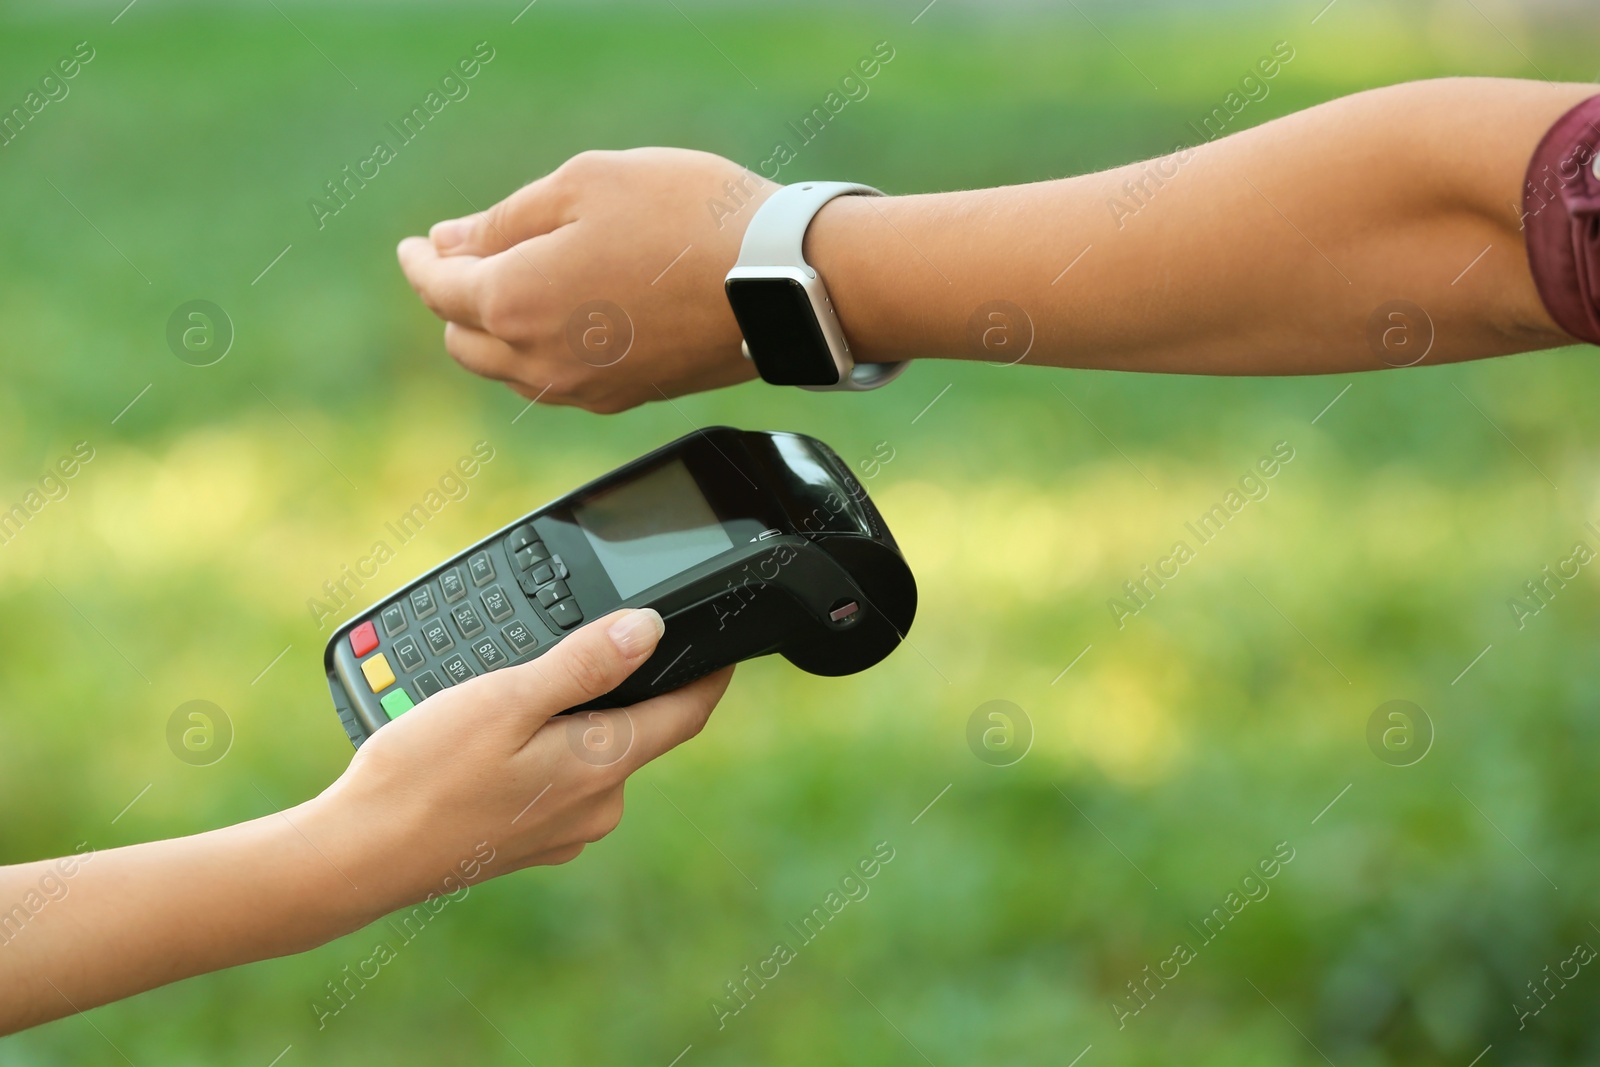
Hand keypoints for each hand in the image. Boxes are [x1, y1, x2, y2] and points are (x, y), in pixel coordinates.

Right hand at [309, 607, 730, 912]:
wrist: (360, 856)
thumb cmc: (425, 776)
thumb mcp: (508, 699)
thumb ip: (585, 663)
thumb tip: (649, 630)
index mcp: (603, 766)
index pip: (688, 712)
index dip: (708, 670)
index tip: (719, 639)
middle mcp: (598, 808)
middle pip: (638, 729)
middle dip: (618, 687)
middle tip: (575, 646)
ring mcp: (566, 831)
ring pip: (593, 755)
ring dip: (572, 719)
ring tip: (514, 692)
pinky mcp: (533, 842)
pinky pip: (558, 781)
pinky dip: (542, 751)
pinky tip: (493, 740)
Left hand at [397, 148, 775, 412]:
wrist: (777, 280)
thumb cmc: (688, 220)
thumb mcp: (584, 184)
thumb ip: (505, 219)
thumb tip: (451, 242)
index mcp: (515, 302)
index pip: (438, 289)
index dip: (420, 262)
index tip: (418, 247)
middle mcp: (541, 360)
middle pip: (464, 342)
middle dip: (456, 301)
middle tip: (470, 260)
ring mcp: (586, 389)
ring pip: (509, 371)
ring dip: (499, 332)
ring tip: (521, 285)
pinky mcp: (628, 398)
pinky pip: (558, 383)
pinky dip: (544, 352)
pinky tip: (570, 316)